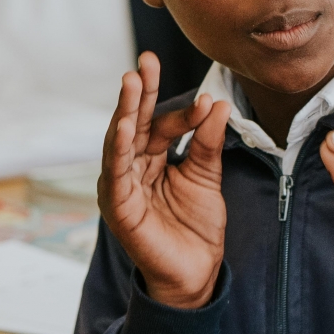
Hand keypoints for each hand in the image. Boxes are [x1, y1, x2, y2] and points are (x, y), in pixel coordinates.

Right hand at [98, 52, 229, 309]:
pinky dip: (118, 150)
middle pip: (133, 123)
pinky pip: (116, 173)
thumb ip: (208, 142)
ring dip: (126, 111)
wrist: (197, 272)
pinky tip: (123, 127)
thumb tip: (218, 104)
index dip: (181, 111)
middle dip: (140, 92)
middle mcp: (132, 168)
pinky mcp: (118, 206)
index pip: (160, 125)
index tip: (206, 99)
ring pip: (120, 141)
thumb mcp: (206, 176)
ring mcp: (121, 186)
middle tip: (145, 62)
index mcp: (151, 159)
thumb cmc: (196, 227)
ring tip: (132, 83)